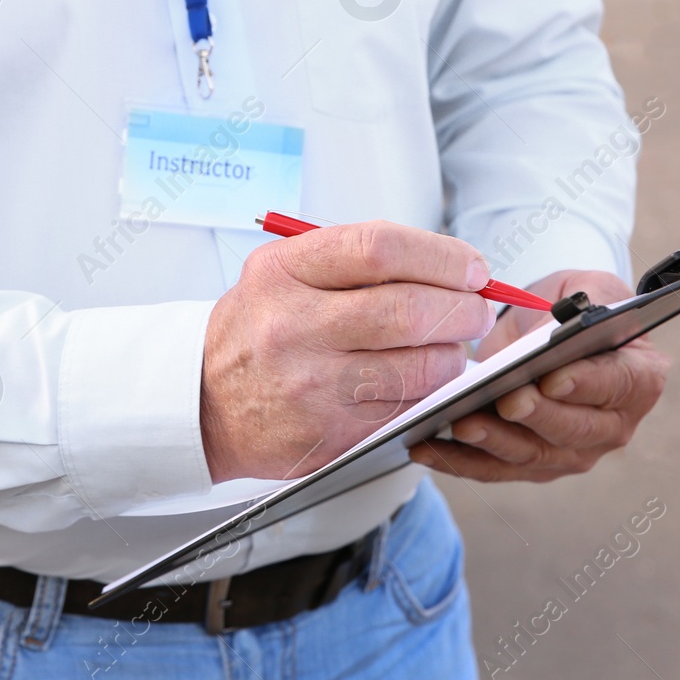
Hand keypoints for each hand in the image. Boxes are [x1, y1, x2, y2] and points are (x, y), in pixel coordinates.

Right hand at [201, 222, 495, 482]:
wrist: (204, 402)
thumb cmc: (258, 329)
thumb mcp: (282, 272)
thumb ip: (354, 261)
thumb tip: (449, 265)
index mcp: (283, 272)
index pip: (380, 249)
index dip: (441, 256)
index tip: (470, 268)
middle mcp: (294, 325)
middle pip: (409, 309)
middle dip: (462, 308)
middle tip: (475, 309)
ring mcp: (312, 383)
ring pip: (419, 365)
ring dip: (452, 354)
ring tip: (450, 346)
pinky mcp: (330, 431)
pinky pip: (405, 406)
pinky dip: (428, 391)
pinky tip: (422, 379)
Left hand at [412, 269, 670, 482]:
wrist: (554, 330)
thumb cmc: (574, 305)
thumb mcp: (582, 287)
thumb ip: (577, 306)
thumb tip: (549, 336)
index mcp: (638, 378)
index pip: (616, 384)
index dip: (585, 383)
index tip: (552, 378)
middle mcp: (612, 425)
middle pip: (572, 429)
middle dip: (534, 415)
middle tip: (503, 400)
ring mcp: (573, 452)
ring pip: (530, 455)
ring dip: (492, 443)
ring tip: (457, 422)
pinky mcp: (533, 465)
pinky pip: (493, 469)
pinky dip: (458, 462)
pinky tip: (424, 446)